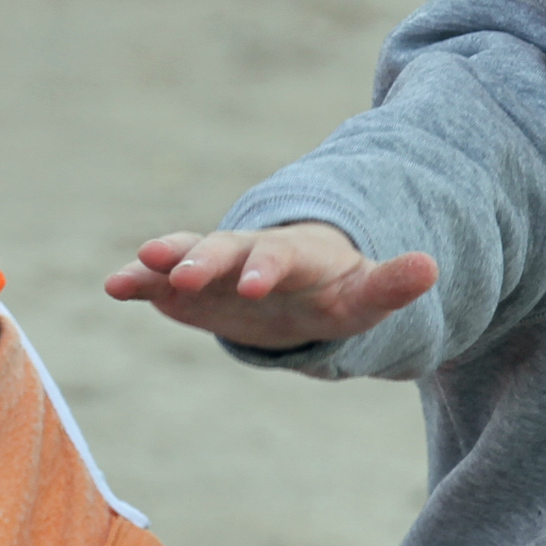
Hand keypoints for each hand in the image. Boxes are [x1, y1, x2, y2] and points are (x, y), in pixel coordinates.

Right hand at [101, 223, 436, 348]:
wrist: (296, 287)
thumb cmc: (333, 291)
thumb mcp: (363, 295)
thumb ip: (391, 285)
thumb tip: (431, 266)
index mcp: (291, 255)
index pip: (278, 256)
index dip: (265, 268)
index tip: (254, 286)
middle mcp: (245, 252)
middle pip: (223, 251)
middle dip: (203, 261)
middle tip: (178, 273)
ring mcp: (213, 267)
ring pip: (185, 258)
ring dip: (161, 264)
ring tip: (130, 271)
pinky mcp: (186, 288)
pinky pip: (158, 282)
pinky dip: (138, 283)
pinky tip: (114, 287)